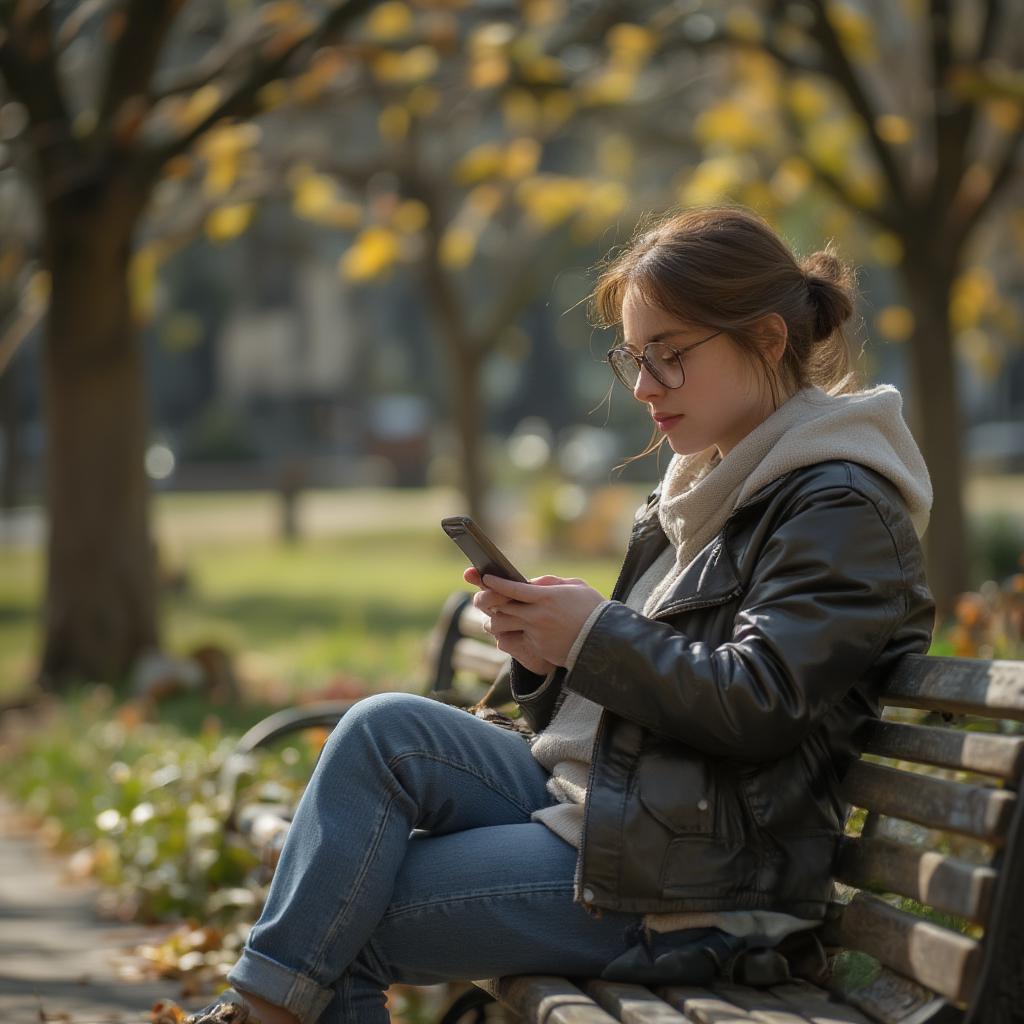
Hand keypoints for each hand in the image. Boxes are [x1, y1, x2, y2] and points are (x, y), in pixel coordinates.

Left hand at [467, 569, 604, 670]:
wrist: (605, 643)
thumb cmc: (593, 610)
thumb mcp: (576, 587)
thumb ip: (550, 582)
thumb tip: (529, 582)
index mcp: (547, 597)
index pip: (512, 588)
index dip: (495, 582)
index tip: (485, 577)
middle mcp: (537, 616)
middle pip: (500, 607)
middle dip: (486, 600)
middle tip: (482, 596)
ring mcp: (536, 634)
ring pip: (501, 626)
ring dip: (494, 620)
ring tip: (495, 616)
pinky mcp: (537, 649)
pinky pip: (512, 641)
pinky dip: (508, 635)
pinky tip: (510, 630)